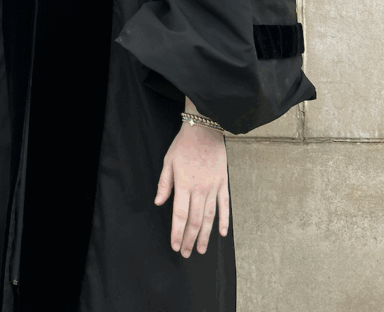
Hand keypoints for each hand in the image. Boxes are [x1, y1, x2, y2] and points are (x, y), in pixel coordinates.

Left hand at [154, 122, 228, 257]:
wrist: (205, 129)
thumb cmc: (184, 144)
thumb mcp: (168, 161)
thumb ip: (164, 183)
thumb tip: (159, 202)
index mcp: (183, 185)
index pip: (180, 215)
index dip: (177, 232)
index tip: (174, 245)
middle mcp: (199, 189)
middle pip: (195, 220)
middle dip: (189, 239)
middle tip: (186, 253)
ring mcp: (213, 187)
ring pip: (209, 217)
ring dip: (205, 235)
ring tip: (201, 250)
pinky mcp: (223, 183)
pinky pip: (224, 205)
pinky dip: (224, 220)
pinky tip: (222, 233)